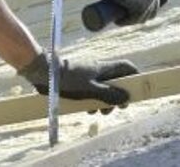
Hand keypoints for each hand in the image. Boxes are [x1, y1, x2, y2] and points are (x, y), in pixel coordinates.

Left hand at [17, 52, 138, 106]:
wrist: (44, 73)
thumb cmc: (68, 79)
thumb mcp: (90, 89)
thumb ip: (109, 94)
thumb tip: (127, 98)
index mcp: (104, 68)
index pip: (127, 66)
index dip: (134, 76)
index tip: (135, 91)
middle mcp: (98, 70)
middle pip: (116, 81)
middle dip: (118, 96)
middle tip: (116, 109)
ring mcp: (89, 76)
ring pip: (104, 88)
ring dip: (105, 101)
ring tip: (99, 112)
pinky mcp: (79, 82)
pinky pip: (92, 91)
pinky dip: (93, 100)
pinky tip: (87, 109)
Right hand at [80, 0, 167, 24]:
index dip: (151, 5)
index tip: (137, 8)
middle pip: (155, 8)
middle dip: (142, 14)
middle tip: (125, 15)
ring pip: (146, 15)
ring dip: (133, 20)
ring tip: (119, 19)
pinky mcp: (143, 6)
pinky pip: (136, 18)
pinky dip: (127, 21)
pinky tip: (118, 21)